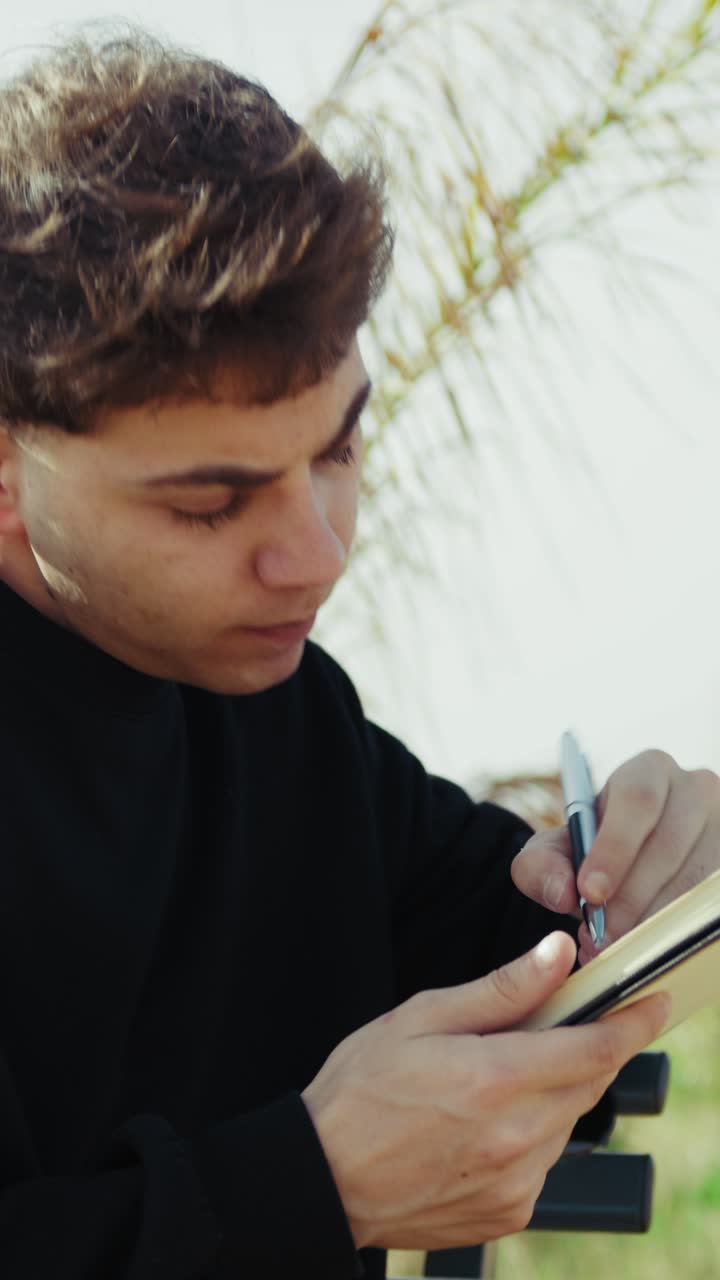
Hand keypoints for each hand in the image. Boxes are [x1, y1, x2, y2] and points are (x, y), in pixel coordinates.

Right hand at [302, 932, 669, 1250]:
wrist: (325, 1178)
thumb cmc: (361, 1090)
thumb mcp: (422, 1017)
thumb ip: (502, 989)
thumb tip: (556, 954)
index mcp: (495, 1078)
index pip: (595, 1048)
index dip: (633, 1022)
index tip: (653, 1002)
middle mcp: (516, 1136)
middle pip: (589, 1083)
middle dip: (591, 1049)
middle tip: (563, 1025)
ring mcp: (516, 1182)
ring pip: (568, 1121)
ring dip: (554, 1090)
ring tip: (495, 1077)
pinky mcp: (511, 1212)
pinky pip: (545, 1160)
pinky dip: (533, 1131)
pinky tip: (484, 1120)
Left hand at [511, 749, 719, 962]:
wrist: (629, 864)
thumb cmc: (592, 850)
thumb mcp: (555, 850)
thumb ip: (541, 865)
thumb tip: (562, 893)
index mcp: (648, 771)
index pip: (637, 800)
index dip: (614, 848)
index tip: (590, 893)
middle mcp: (696, 789)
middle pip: (669, 845)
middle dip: (631, 898)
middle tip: (602, 937)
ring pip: (696, 879)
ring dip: (655, 920)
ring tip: (620, 947)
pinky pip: (712, 903)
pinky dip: (681, 927)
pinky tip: (652, 945)